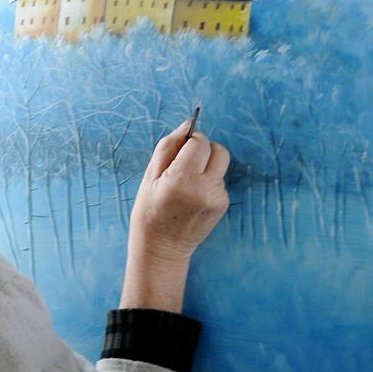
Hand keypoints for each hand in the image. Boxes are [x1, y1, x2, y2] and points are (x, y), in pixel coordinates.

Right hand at [128, 120, 230, 263]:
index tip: (179, 151)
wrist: (160, 247)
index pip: (200, 142)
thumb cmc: (149, 210)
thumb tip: (188, 124)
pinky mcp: (223, 205)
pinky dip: (208, 182)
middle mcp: (205, 188)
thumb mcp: (150, 176)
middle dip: (204, 150)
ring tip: (186, 184)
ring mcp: (217, 198)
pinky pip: (219, 181)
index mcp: (182, 179)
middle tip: (186, 162)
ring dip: (206, 166)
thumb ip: (169, 146)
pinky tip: (192, 196)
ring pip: (220, 165)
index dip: (190, 141)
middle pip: (219, 151)